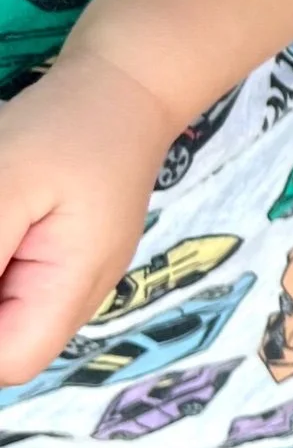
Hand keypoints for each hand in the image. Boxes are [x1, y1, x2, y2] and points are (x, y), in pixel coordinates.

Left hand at [0, 48, 176, 387]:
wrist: (125, 85)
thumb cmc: (68, 128)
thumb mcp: (7, 183)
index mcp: (72, 288)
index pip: (9, 361)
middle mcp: (75, 297)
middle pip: (8, 344)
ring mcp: (68, 277)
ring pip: (9, 316)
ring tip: (2, 212)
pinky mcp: (55, 254)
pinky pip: (12, 287)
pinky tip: (3, 216)